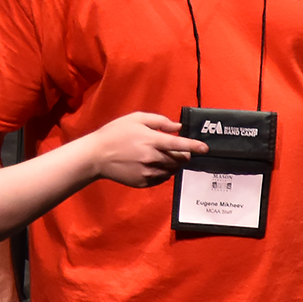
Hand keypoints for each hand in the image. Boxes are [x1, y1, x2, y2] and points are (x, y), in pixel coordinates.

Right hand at [86, 112, 208, 187]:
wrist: (96, 156)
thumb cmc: (115, 133)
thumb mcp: (136, 119)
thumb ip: (160, 121)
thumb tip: (178, 127)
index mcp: (152, 141)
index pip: (181, 145)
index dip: (195, 147)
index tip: (206, 149)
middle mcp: (153, 158)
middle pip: (179, 160)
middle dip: (183, 155)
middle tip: (179, 151)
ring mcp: (148, 172)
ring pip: (171, 170)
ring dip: (173, 164)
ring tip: (162, 157)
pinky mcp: (143, 182)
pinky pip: (161, 178)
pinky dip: (162, 172)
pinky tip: (152, 165)